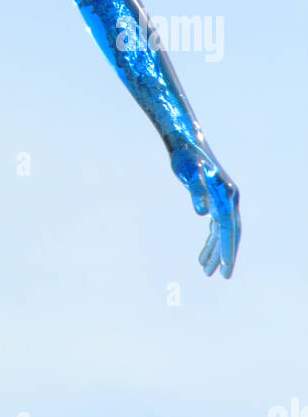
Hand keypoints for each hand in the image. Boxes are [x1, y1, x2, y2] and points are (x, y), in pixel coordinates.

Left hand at [169, 143, 240, 278]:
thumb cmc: (186, 157)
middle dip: (226, 255)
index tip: (226, 269)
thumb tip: (201, 212)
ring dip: (216, 250)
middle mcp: (229, 198)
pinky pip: (217, 226)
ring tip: (206, 270)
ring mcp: (223, 199)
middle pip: (231, 232)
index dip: (227, 249)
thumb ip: (196, 190)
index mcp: (225, 195)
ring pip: (223, 232)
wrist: (186, 141)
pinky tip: (204, 253)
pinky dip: (211, 240)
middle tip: (222, 275)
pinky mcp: (215, 200)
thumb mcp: (188, 172)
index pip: (228, 228)